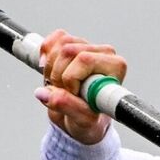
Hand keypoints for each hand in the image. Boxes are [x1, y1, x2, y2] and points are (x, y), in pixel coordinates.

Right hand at [35, 30, 125, 145]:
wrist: (81, 118)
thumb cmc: (89, 119)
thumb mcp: (81, 120)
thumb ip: (66, 106)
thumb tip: (44, 93)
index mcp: (115, 67)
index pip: (84, 60)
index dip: (70, 79)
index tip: (74, 95)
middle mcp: (104, 53)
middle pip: (67, 50)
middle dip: (58, 76)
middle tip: (63, 93)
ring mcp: (88, 46)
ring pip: (59, 44)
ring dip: (51, 68)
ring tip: (59, 86)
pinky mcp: (73, 43)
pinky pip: (53, 39)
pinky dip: (46, 54)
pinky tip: (50, 70)